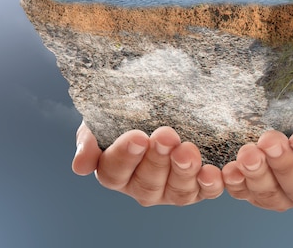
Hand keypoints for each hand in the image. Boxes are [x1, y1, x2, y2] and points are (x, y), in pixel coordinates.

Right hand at [72, 122, 223, 205]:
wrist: (163, 101)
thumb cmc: (129, 111)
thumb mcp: (103, 118)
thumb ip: (89, 140)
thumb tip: (80, 166)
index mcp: (116, 171)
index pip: (114, 172)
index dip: (125, 156)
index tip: (137, 136)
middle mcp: (142, 186)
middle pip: (147, 183)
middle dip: (157, 160)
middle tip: (166, 136)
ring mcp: (171, 189)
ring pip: (177, 191)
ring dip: (183, 171)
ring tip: (188, 150)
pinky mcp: (199, 186)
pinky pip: (206, 191)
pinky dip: (210, 184)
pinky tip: (212, 172)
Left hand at [222, 125, 292, 211]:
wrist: (278, 116)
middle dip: (285, 165)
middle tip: (270, 141)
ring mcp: (286, 195)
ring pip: (274, 196)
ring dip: (259, 175)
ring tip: (247, 153)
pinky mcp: (258, 194)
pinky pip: (247, 195)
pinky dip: (237, 184)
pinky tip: (228, 172)